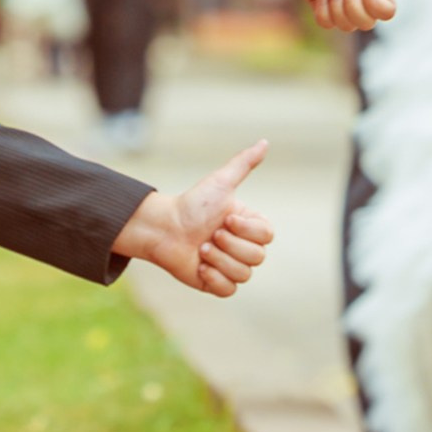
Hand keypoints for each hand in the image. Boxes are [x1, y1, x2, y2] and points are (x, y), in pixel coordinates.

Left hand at [113, 141, 273, 295]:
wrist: (164, 227)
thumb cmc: (192, 203)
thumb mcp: (220, 182)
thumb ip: (244, 163)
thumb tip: (265, 142)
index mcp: (248, 225)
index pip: (266, 236)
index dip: (246, 230)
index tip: (225, 218)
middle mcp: (242, 246)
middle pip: (257, 257)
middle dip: (230, 245)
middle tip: (209, 234)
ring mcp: (230, 266)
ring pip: (244, 275)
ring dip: (219, 260)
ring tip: (201, 248)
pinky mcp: (216, 284)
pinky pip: (229, 290)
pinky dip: (214, 279)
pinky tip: (200, 266)